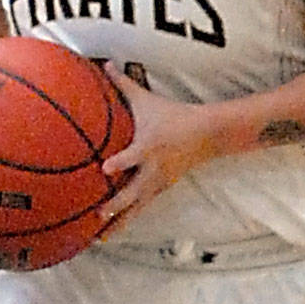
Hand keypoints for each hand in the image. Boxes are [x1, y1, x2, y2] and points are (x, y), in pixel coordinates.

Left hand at [97, 72, 217, 234]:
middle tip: (97, 215)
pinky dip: (125, 222)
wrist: (206, 134)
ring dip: (118, 224)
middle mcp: (151, 170)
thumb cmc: (172, 116)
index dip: (119, 163)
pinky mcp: (159, 191)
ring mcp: (157, 184)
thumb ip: (122, 84)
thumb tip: (103, 63)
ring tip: (99, 240)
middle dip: (116, 205)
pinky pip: (140, 210)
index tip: (104, 169)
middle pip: (133, 191)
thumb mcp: (147, 100)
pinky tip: (110, 234)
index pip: (132, 157)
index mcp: (147, 148)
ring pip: (135, 208)